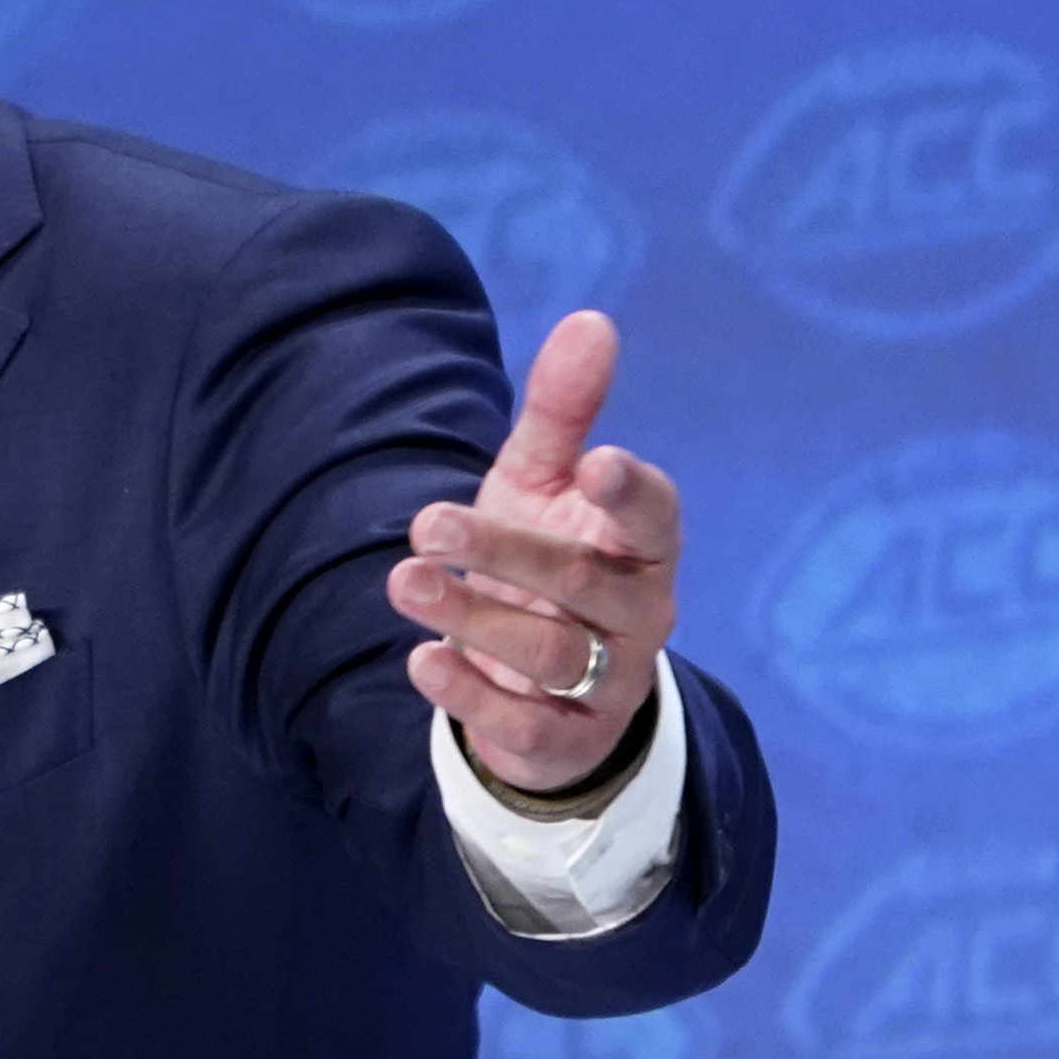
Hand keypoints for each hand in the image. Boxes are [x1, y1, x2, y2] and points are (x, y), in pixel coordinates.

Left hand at [385, 309, 681, 797]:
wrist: (544, 686)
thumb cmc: (546, 558)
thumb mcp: (545, 485)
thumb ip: (564, 411)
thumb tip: (593, 319)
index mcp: (643, 546)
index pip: (655, 516)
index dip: (631, 489)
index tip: (595, 460)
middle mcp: (637, 615)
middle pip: (582, 584)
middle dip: (505, 552)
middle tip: (425, 522)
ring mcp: (608, 683)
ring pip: (550, 656)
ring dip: (472, 619)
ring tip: (403, 582)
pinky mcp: (567, 739)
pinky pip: (526, 724)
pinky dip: (470, 695)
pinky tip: (420, 663)